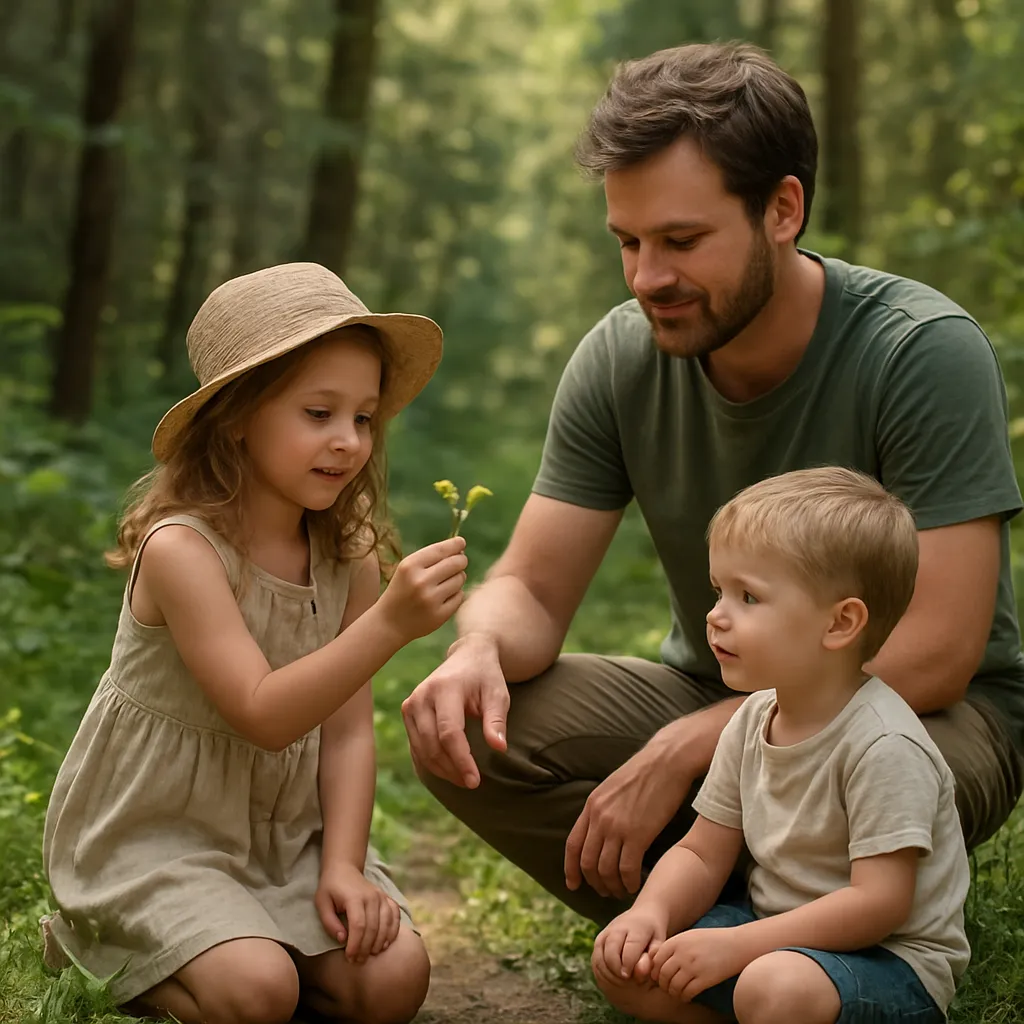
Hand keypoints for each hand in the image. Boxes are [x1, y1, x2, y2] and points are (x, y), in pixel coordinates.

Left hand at [315, 863, 400, 962]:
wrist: (344, 868)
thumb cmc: (330, 888)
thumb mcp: (321, 903)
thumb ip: (329, 922)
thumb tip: (342, 939)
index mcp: (354, 898)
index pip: (359, 926)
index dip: (355, 945)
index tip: (349, 958)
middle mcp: (371, 896)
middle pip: (373, 928)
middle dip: (365, 948)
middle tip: (357, 961)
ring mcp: (381, 896)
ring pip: (386, 924)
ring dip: (379, 943)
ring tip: (370, 955)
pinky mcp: (386, 897)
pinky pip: (395, 915)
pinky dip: (393, 931)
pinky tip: (385, 943)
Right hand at [376, 537, 467, 641]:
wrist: (389, 623)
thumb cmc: (401, 591)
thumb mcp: (407, 570)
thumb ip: (430, 558)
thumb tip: (460, 549)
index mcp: (410, 566)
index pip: (441, 549)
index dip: (455, 544)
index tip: (461, 543)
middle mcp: (421, 581)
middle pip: (456, 563)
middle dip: (460, 561)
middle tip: (458, 563)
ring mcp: (431, 599)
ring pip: (460, 579)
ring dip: (457, 578)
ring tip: (444, 584)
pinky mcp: (439, 615)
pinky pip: (460, 596)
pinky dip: (455, 594)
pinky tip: (443, 598)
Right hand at [402, 633, 508, 787]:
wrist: (468, 656)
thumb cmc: (485, 677)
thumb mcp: (498, 694)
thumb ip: (496, 720)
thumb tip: (499, 748)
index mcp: (444, 688)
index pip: (449, 732)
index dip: (461, 760)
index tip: (475, 780)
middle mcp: (422, 696)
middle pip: (431, 743)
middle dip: (451, 768)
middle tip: (472, 783)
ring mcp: (411, 704)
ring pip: (420, 748)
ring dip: (441, 769)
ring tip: (463, 779)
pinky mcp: (408, 712)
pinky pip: (415, 745)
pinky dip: (430, 762)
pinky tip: (448, 771)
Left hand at [565, 734, 692, 898]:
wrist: (666, 761)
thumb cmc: (645, 773)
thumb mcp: (612, 787)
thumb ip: (602, 808)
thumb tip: (598, 830)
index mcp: (592, 805)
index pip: (573, 844)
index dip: (571, 868)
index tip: (573, 885)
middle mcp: (600, 818)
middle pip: (587, 862)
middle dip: (595, 883)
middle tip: (605, 892)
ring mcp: (617, 827)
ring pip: (606, 870)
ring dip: (612, 886)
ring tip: (621, 891)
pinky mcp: (638, 834)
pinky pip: (626, 869)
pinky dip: (629, 883)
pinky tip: (635, 885)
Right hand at [592, 905, 667, 983]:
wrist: (642, 915)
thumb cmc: (653, 934)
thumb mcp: (658, 943)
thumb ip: (651, 958)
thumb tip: (640, 973)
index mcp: (636, 928)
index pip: (629, 950)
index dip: (631, 967)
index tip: (636, 980)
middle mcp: (617, 928)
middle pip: (611, 953)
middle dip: (618, 972)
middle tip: (627, 981)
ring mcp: (606, 933)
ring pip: (600, 957)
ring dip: (609, 974)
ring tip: (621, 982)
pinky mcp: (599, 939)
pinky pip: (595, 959)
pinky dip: (602, 972)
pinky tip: (612, 978)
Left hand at [650, 928, 745, 1000]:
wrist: (736, 944)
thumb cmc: (713, 939)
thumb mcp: (690, 936)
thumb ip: (674, 945)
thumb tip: (658, 958)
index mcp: (677, 941)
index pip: (656, 959)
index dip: (655, 970)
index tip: (658, 976)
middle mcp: (682, 953)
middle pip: (663, 974)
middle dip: (663, 984)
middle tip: (667, 987)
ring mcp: (693, 966)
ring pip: (673, 986)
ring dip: (673, 992)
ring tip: (677, 993)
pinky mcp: (705, 978)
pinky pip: (687, 992)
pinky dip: (684, 997)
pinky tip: (687, 996)